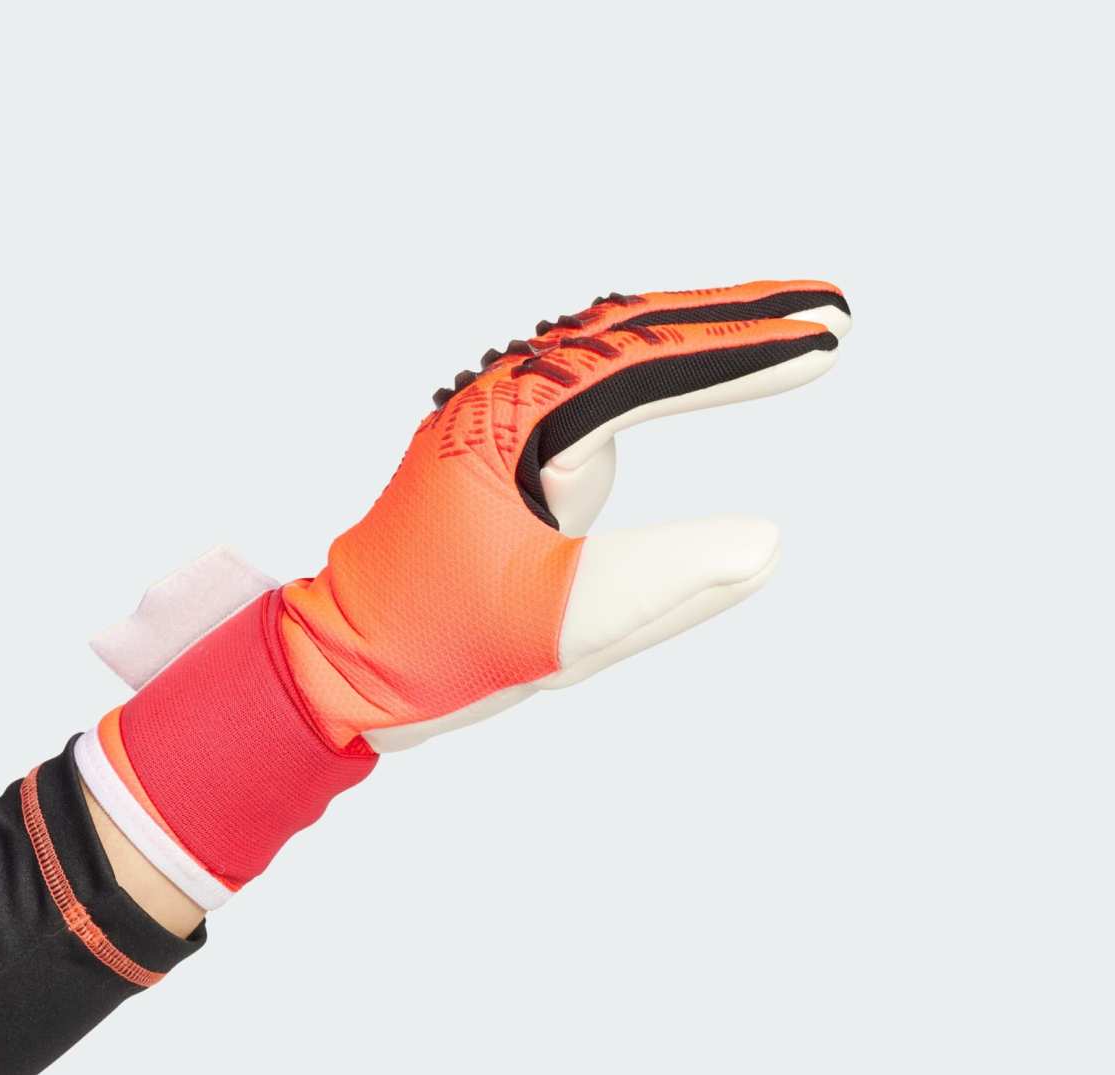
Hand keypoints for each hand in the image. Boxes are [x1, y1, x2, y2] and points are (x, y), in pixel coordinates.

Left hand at [281, 280, 849, 750]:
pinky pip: (594, 397)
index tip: (825, 335)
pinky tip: (692, 369)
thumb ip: (652, 587)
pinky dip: (656, 374)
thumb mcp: (543, 626)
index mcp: (501, 423)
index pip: (640, 365)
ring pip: (612, 356)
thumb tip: (768, 542)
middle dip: (731, 320)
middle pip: (631, 335)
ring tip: (783, 325)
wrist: (339, 671)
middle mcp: (501, 406)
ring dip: (696, 336)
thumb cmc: (426, 648)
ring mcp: (502, 429)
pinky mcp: (508, 460)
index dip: (738, 347)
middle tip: (831, 307)